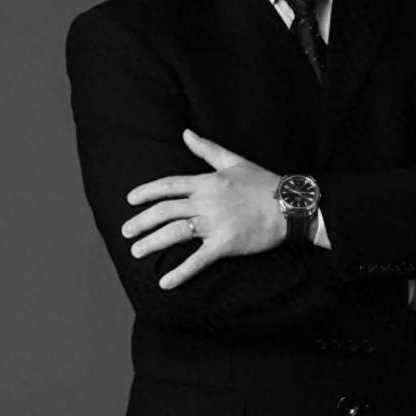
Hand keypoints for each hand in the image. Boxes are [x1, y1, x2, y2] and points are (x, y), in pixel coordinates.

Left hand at [121, 129, 284, 288]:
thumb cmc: (263, 182)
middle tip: (125, 231)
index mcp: (206, 182)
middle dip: (142, 221)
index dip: (146, 192)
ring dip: (152, 243)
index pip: (168, 186)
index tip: (130, 200)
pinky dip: (180, 273)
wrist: (289, 205)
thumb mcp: (234, 160)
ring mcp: (214, 224)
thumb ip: (207, 148)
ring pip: (174, 234)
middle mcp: (205, 202)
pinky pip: (197, 260)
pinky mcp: (225, 244)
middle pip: (165, 211)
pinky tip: (165, 283)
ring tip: (136, 251)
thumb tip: (186, 132)